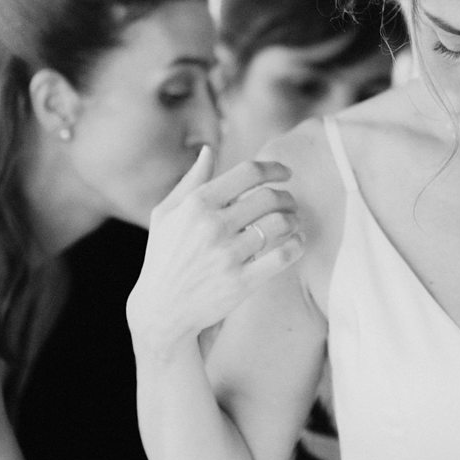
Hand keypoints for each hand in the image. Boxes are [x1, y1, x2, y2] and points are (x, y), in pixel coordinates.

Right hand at [127, 148, 302, 357]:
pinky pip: (283, 256)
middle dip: (287, 196)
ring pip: (280, 223)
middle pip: (269, 196)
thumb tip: (209, 149)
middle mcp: (212, 226)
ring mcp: (228, 255)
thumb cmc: (163, 257)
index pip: (248, 172)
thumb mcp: (166, 214)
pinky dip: (297, 245)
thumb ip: (191, 181)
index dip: (274, 168)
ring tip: (293, 222)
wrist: (161, 310)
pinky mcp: (241, 282)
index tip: (285, 173)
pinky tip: (296, 243)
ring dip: (294, 219)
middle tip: (290, 203)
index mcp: (196, 204)